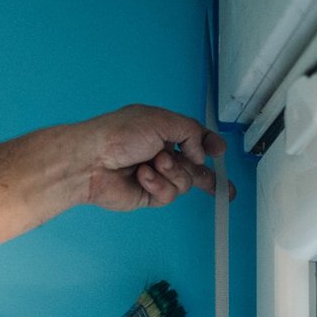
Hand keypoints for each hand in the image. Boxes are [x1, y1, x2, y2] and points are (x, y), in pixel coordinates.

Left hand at [75, 104, 230, 210]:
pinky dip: (158, 184)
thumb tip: (203, 153)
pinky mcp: (149, 195)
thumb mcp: (162, 121)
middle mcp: (161, 153)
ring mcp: (156, 175)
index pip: (194, 138)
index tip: (220, 152)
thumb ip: (190, 133)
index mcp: (163, 130)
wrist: (91, 161)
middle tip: (225, 188)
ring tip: (153, 162)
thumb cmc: (120, 134)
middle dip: (208, 176)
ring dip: (172, 171)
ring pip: (184, 181)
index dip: (209, 146)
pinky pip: (168, 194)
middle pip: (195, 167)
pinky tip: (142, 176)